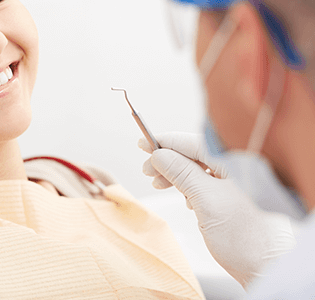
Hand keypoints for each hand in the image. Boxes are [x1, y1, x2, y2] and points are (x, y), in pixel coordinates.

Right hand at [139, 132, 295, 287]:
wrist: (267, 268)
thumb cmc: (244, 237)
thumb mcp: (206, 200)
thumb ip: (182, 173)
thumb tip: (159, 155)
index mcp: (237, 161)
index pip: (195, 142)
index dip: (166, 142)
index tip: (144, 144)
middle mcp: (238, 167)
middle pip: (195, 153)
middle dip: (168, 160)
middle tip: (147, 170)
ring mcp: (236, 181)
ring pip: (198, 167)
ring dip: (175, 173)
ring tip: (158, 183)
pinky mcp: (233, 195)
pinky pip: (205, 180)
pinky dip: (188, 185)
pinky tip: (182, 196)